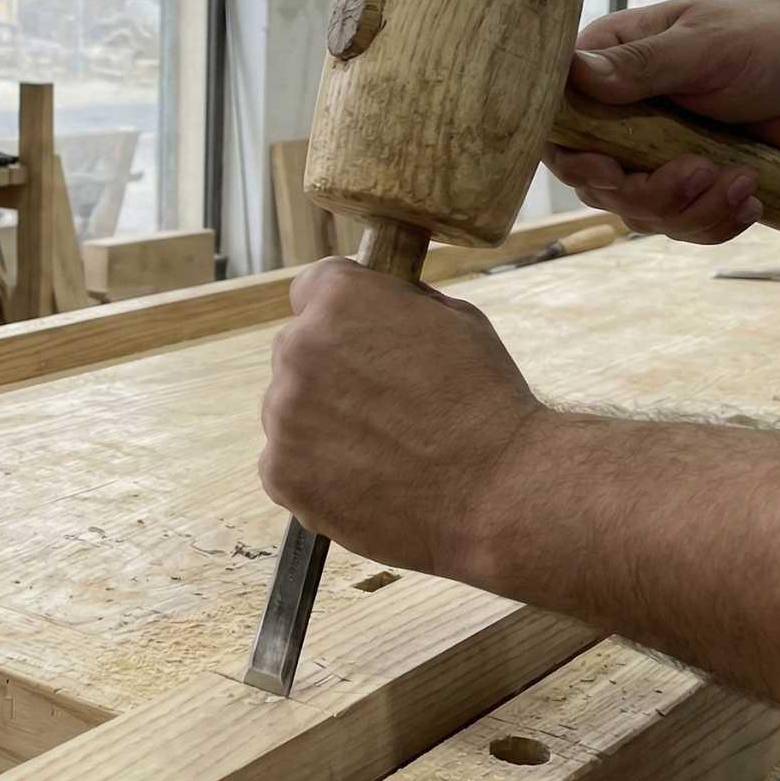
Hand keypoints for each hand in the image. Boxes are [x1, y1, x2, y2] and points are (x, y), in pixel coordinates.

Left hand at [259, 257, 548, 579]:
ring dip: (322, 420)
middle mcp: (298, 348)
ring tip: (382, 447)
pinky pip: (287, 461)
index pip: (313, 288)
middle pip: (298, 349)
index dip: (342, 312)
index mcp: (339, 299)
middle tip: (382, 402)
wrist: (498, 492)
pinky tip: (366, 478)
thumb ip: (396, 303)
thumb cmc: (486, 402)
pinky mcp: (280, 472)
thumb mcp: (455, 318)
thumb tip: (375, 305)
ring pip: (290, 408)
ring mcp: (283, 413)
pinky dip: (317, 470)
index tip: (361, 336)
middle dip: (331, 368)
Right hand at [545, 0, 779, 243]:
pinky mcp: (678, 182)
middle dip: (651, 193)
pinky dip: (712, 223)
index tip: (611, 171)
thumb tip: (571, 71)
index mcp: (606, 65)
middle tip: (704, 172)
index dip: (575, 158)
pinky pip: (676, 224)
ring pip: (637, 211)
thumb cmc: (763, 40)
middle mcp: (614, 114)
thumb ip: (639, 64)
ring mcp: (645, 153)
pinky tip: (749, 202)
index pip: (557, 122)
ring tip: (743, 183)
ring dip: (691, 211)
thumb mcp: (703, 47)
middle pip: (596, 182)